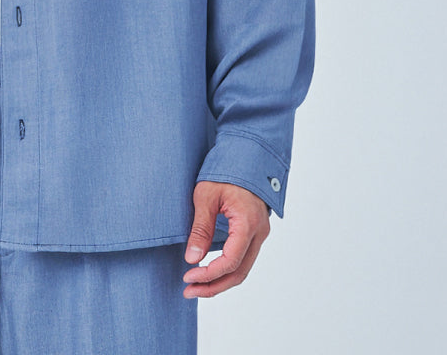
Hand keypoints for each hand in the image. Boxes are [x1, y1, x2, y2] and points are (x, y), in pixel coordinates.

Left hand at [182, 181, 269, 298]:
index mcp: (248, 223)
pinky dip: (227, 269)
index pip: (230, 261)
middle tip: (189, 292)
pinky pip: (243, 258)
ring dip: (220, 281)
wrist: (245, 154)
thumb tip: (191, 259)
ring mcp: (259, 233)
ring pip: (242, 268)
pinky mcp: (254, 232)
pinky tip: (209, 272)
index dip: (208, 274)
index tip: (187, 277)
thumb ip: (200, 228)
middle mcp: (259, 232)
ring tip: (196, 287)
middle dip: (214, 286)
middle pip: (239, 272)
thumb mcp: (206, 195)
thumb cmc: (225, 170)